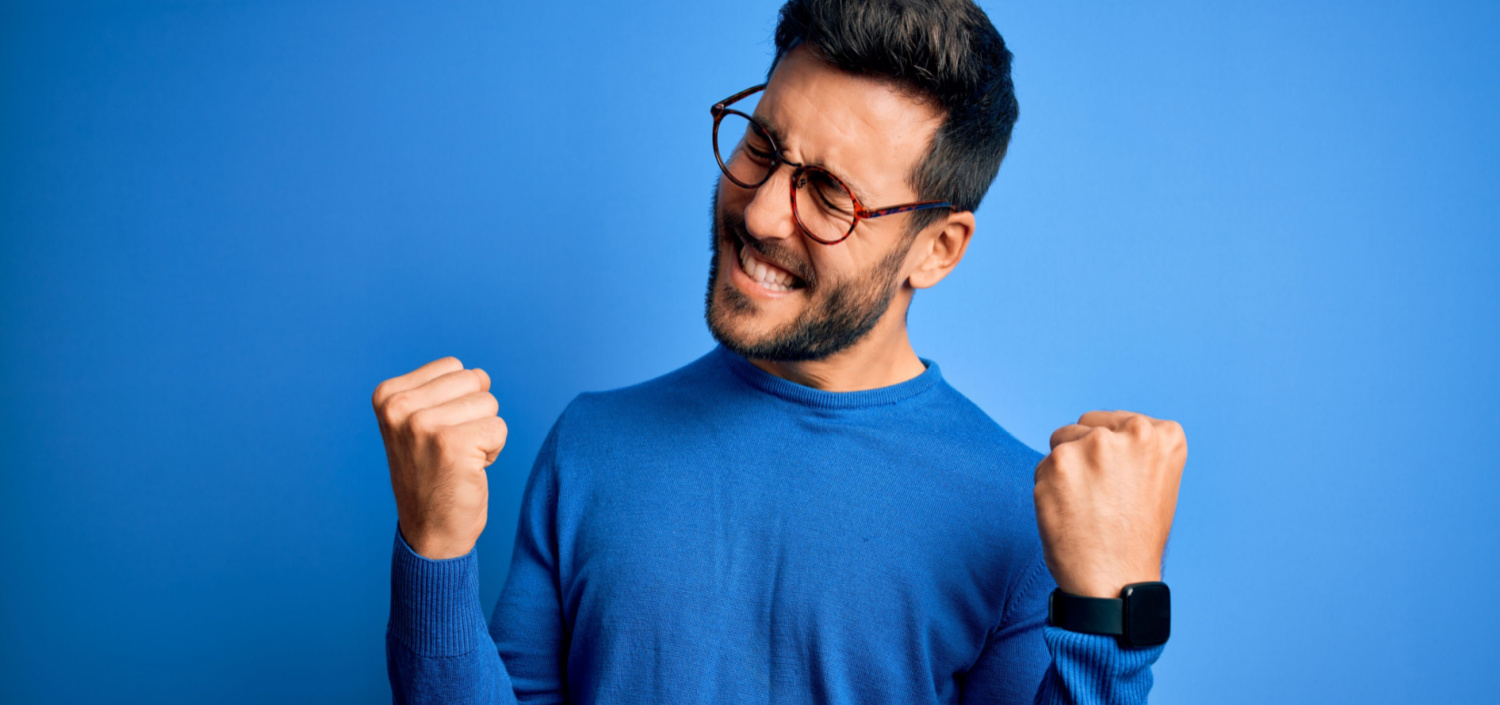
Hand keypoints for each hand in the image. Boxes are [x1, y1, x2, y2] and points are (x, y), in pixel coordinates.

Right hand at [372, 357, 507, 559]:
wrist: (429, 532)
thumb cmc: (432, 475)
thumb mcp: (417, 423)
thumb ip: (441, 391)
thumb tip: (480, 374)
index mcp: (387, 395)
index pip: (453, 367)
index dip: (457, 400)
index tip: (436, 433)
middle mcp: (399, 408)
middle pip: (474, 380)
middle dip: (474, 414)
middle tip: (451, 449)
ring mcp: (422, 425)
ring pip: (489, 403)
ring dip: (484, 433)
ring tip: (459, 459)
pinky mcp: (452, 445)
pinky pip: (499, 428)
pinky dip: (494, 450)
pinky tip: (470, 470)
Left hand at [1033, 410, 1186, 597]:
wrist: (1115, 583)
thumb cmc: (1134, 538)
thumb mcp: (1157, 482)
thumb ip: (1135, 449)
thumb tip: (1096, 429)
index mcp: (1163, 435)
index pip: (1115, 422)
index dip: (1111, 454)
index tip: (1121, 485)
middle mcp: (1132, 433)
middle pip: (1084, 427)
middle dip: (1084, 456)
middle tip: (1102, 499)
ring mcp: (1094, 446)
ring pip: (1061, 445)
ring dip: (1065, 472)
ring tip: (1087, 508)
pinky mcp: (1059, 463)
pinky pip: (1042, 468)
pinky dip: (1048, 490)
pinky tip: (1068, 515)